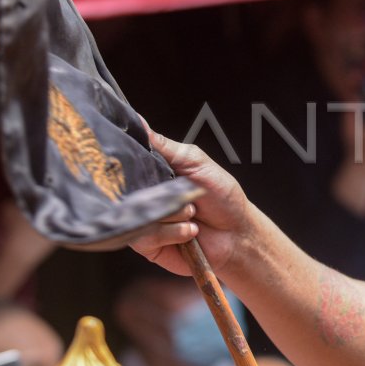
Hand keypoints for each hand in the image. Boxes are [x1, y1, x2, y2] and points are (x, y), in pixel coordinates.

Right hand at [129, 129, 252, 276]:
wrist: (237, 235)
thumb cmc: (221, 197)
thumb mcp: (195, 162)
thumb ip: (164, 146)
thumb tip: (138, 121)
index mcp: (152, 174)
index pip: (127, 163)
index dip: (131, 163)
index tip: (148, 165)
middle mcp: (142, 196)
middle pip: (129, 189)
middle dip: (162, 192)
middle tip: (183, 193)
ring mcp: (142, 221)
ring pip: (141, 213)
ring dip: (174, 213)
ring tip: (192, 213)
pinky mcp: (145, 244)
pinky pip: (148, 235)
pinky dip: (174, 232)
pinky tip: (190, 231)